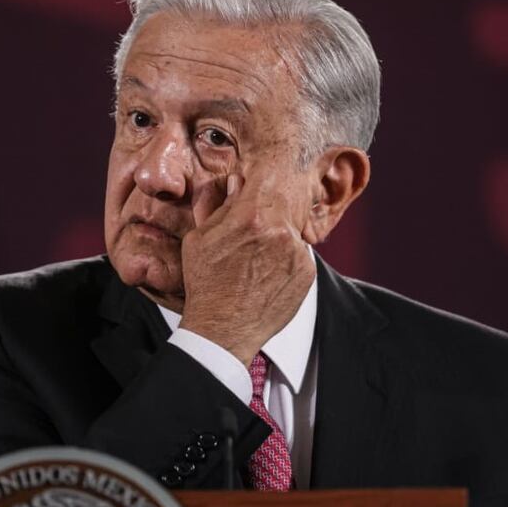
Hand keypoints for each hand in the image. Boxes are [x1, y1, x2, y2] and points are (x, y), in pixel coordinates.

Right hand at [178, 168, 315, 364]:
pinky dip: (285, 258)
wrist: (223, 330)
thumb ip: (220, 204)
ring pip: (290, 228)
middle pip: (282, 201)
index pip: (266, 175)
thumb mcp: (199, 238)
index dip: (259, 176)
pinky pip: (298, 253)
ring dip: (276, 235)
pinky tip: (265, 274)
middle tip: (250, 228)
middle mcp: (281, 230)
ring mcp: (298, 252)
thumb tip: (236, 181)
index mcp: (252, 215)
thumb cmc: (206, 284)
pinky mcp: (307, 273)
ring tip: (253, 259)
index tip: (254, 180)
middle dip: (267, 208)